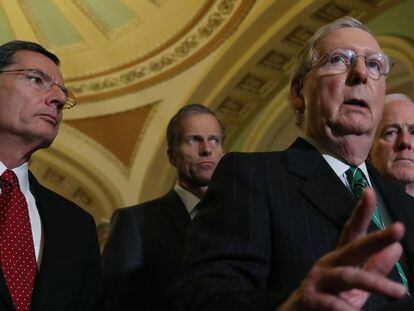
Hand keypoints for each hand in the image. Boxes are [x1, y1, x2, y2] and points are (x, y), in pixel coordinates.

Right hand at [278, 188, 405, 310]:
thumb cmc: (330, 299)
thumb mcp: (356, 285)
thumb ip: (374, 267)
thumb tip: (397, 248)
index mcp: (340, 258)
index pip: (352, 232)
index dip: (361, 212)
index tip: (370, 191)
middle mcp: (328, 264)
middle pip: (353, 247)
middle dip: (376, 238)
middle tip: (399, 229)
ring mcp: (318, 280)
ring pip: (348, 276)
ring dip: (375, 283)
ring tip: (400, 291)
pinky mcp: (311, 298)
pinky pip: (334, 305)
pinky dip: (348, 310)